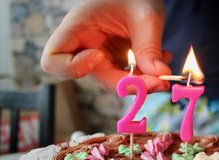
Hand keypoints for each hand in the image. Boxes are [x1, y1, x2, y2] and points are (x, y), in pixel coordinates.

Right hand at [41, 0, 170, 92]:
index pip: (53, 60)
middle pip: (95, 78)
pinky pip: (128, 78)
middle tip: (160, 82)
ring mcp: (100, 56)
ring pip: (116, 83)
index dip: (73, 68)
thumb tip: (160, 76)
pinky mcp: (117, 62)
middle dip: (128, 84)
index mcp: (77, 28)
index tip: (100, 56)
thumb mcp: (146, 16)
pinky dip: (147, 75)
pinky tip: (162, 59)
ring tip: (165, 67)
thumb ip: (150, 47)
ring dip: (142, 82)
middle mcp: (85, 47)